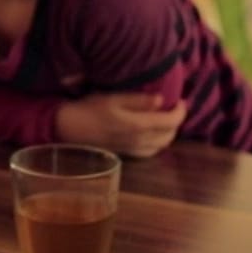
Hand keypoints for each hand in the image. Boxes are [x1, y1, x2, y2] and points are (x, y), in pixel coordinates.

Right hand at [56, 93, 186, 157]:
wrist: (70, 128)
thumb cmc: (90, 109)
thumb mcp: (113, 98)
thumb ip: (138, 100)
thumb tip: (162, 100)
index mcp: (139, 125)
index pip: (172, 121)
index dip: (181, 110)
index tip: (181, 99)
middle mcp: (140, 141)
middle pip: (170, 134)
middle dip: (177, 121)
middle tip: (175, 107)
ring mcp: (134, 149)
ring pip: (162, 145)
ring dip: (169, 132)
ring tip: (165, 118)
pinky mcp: (127, 154)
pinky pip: (151, 151)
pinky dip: (158, 142)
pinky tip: (152, 133)